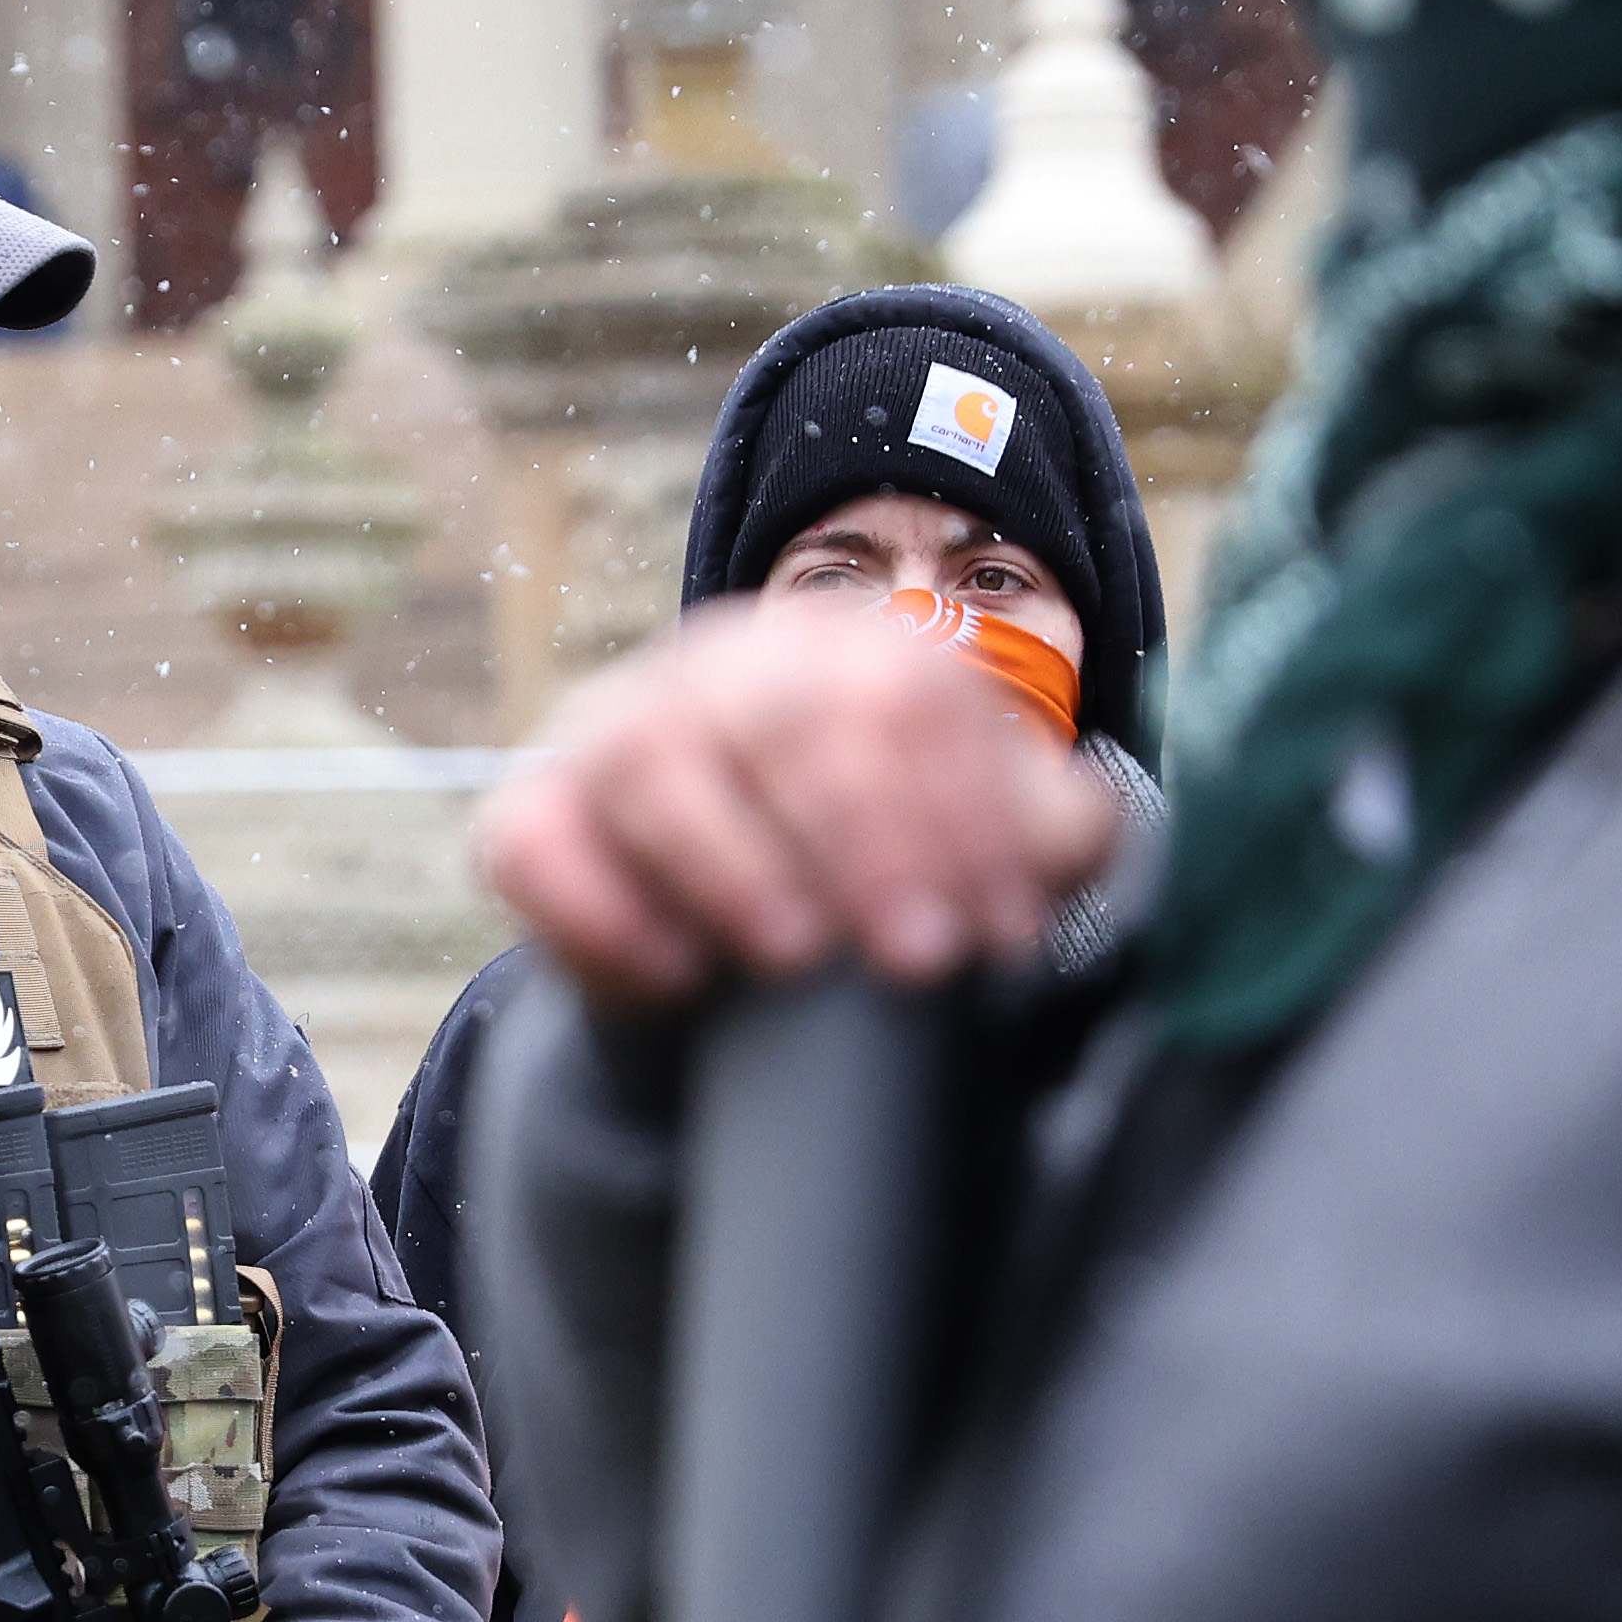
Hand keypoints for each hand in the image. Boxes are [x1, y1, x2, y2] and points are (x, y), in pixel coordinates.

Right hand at [479, 597, 1123, 1007]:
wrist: (731, 937)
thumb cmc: (873, 868)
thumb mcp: (975, 842)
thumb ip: (1049, 831)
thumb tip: (1089, 832)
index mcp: (842, 649)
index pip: (906, 700)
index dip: (964, 815)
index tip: (1002, 931)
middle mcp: (723, 667)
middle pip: (788, 719)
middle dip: (864, 839)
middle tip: (921, 957)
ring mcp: (617, 730)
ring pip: (657, 767)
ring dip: (736, 863)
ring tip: (800, 955)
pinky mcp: (532, 812)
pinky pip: (539, 842)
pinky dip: (599, 905)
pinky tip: (676, 971)